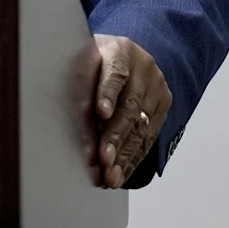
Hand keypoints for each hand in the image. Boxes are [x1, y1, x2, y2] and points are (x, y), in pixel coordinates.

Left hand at [93, 34, 171, 187]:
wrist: (126, 52)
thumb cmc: (94, 58)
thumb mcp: (84, 58)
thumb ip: (79, 81)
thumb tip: (64, 117)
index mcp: (120, 51)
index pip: (114, 73)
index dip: (107, 94)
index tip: (100, 113)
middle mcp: (144, 68)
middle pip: (129, 106)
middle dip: (116, 137)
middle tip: (103, 160)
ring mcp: (157, 87)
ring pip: (142, 126)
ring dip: (125, 156)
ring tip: (110, 176)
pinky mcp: (164, 104)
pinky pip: (149, 137)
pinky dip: (133, 158)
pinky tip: (120, 173)